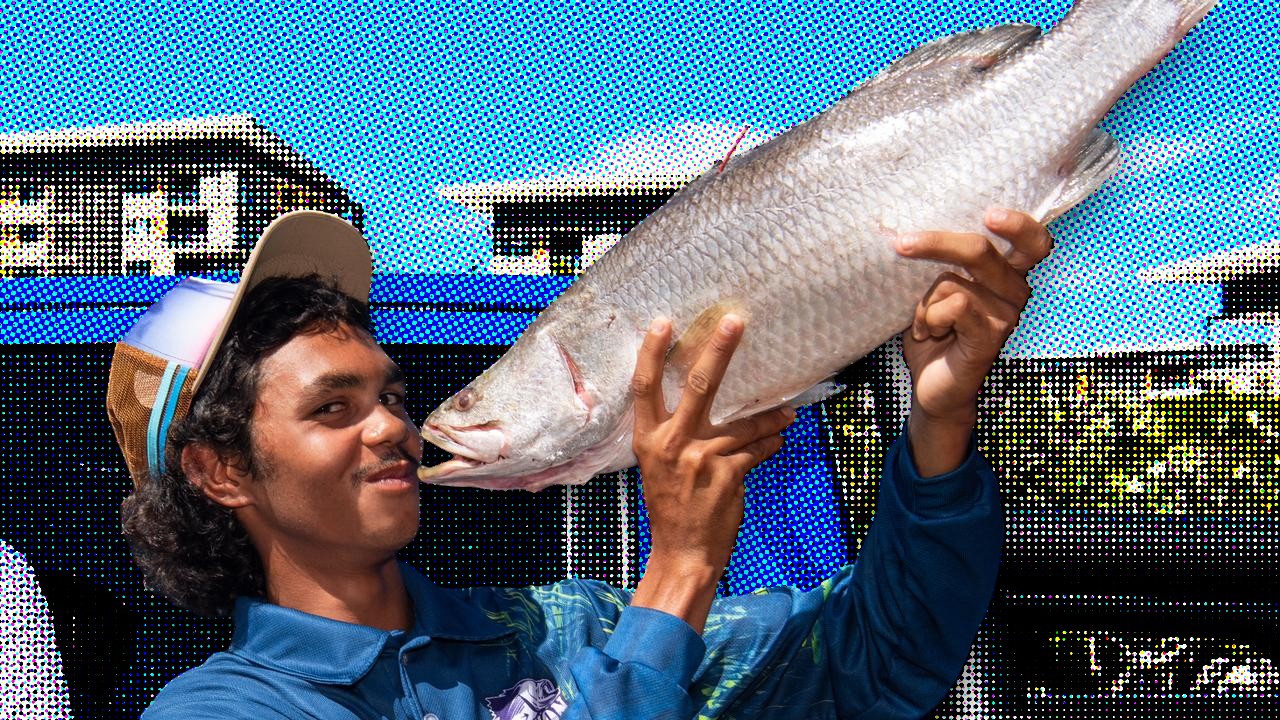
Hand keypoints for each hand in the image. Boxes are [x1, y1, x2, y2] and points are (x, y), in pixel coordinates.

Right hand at [627, 314, 794, 631]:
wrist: (683, 553)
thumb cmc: (670, 508)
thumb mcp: (659, 468)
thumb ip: (674, 436)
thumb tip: (702, 406)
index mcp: (648, 439)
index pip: (645, 388)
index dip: (653, 353)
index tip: (664, 322)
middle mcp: (672, 443)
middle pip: (699, 387)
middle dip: (719, 351)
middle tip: (735, 322)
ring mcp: (701, 458)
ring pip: (744, 423)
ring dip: (771, 418)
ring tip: (788, 413)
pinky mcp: (728, 474)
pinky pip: (757, 449)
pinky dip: (770, 443)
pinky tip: (780, 440)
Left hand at [895, 208, 1053, 473]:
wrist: (932, 388)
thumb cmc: (934, 335)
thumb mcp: (933, 293)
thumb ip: (938, 265)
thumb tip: (905, 232)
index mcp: (1007, 275)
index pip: (1032, 241)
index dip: (1019, 223)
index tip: (991, 213)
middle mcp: (1015, 292)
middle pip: (981, 249)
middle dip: (936, 243)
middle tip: (902, 244)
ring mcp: (1007, 315)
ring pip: (953, 281)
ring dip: (925, 302)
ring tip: (925, 324)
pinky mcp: (992, 337)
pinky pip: (957, 306)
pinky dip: (931, 317)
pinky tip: (931, 335)